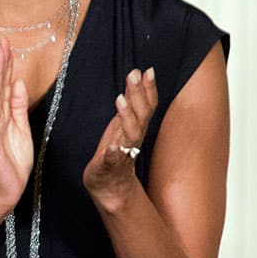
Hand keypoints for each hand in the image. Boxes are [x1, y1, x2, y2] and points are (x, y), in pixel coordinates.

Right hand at [0, 38, 33, 216]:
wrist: (4, 189)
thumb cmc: (11, 160)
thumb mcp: (21, 128)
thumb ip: (18, 105)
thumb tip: (18, 82)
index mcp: (0, 113)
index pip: (3, 84)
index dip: (6, 64)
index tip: (7, 44)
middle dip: (0, 64)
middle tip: (2, 43)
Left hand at [83, 68, 157, 210]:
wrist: (110, 186)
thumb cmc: (115, 152)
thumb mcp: (122, 122)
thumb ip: (130, 102)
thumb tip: (136, 76)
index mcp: (134, 129)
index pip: (146, 106)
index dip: (148, 89)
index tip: (148, 71)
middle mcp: (131, 140)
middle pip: (140, 116)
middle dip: (138, 95)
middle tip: (134, 75)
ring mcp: (121, 154)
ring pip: (130, 136)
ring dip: (127, 118)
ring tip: (120, 100)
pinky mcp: (107, 167)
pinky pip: (112, 161)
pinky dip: (113, 154)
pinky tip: (111, 148)